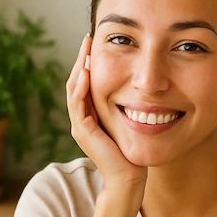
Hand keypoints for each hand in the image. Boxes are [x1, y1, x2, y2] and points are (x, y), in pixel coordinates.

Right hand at [66, 35, 146, 194]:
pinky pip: (78, 104)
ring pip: (74, 89)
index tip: (97, 42)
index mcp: (91, 114)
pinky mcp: (83, 132)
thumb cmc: (134, 152)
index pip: (85, 82)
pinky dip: (82, 87)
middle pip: (76, 81)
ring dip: (80, 68)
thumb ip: (128, 105)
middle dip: (82, 59)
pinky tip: (88, 72)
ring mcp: (80, 125)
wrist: (129, 178)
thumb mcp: (130, 121)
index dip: (89, 62)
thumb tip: (142, 86)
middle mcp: (82, 118)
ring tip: (86, 49)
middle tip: (88, 38)